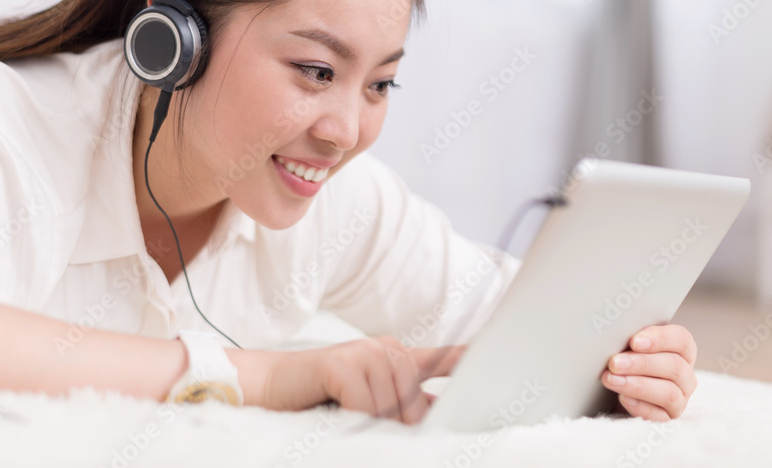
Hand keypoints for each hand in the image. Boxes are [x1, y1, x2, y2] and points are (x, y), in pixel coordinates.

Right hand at [228, 336, 464, 424]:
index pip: (443, 358)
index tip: (498, 357)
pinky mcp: (341, 362)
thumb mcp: (370, 400)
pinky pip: (363, 404)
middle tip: (364, 419)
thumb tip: (438, 413)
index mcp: (398, 356)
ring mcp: (364, 351)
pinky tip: (337, 409)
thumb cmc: (322, 395)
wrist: (274, 385)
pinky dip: (352, 417)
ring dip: (370, 421)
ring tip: (346, 414)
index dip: (470, 360)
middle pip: (414, 401)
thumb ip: (404, 404)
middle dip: (397, 423)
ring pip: (390, 407)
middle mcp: (386, 348)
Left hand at [600, 324, 697, 420]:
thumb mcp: (627, 346)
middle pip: (674, 366)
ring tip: (611, 380)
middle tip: (615, 363)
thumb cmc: (624, 360)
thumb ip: (629, 337)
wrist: (612, 394)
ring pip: (669, 392)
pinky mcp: (668, 419)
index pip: (681, 339)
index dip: (660, 338)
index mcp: (681, 350)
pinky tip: (622, 398)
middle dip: (642, 364)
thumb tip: (614, 333)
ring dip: (638, 385)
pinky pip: (659, 416)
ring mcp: (680, 399)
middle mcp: (685, 375)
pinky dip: (640, 406)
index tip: (634, 341)